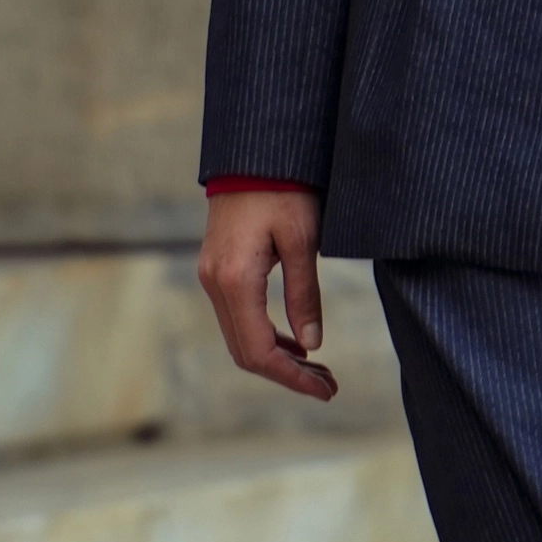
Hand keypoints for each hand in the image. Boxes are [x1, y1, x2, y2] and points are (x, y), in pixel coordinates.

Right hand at [198, 186, 335, 400]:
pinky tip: (296, 341)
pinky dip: (266, 335)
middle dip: (287, 374)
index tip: (326, 389)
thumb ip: (304, 294)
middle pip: (245, 352)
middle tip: (329, 385)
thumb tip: (313, 345)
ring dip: (277, 357)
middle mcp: (215, 284)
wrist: (253, 152)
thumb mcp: (303, 239)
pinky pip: (238, 317)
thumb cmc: (284, 188)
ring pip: (240, 337)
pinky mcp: (218, 269)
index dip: (292, 377)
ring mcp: (212, 277)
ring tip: (318, 369)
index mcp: (236, 280)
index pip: (259, 351)